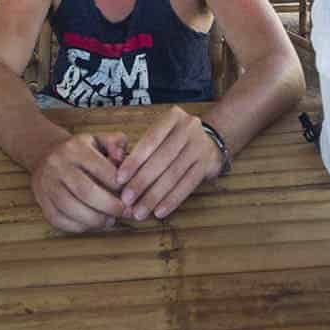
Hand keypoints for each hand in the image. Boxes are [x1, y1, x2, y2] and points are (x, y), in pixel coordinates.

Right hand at [30, 132, 128, 232]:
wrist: (45, 154)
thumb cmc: (80, 150)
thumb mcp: (98, 139)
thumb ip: (115, 143)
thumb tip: (121, 156)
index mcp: (76, 148)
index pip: (100, 168)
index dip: (118, 184)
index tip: (131, 193)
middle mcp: (58, 165)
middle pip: (85, 191)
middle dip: (109, 205)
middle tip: (124, 212)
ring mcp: (47, 184)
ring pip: (70, 207)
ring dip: (94, 219)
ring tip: (110, 221)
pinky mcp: (41, 200)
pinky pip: (58, 219)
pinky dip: (78, 226)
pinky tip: (92, 224)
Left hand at [116, 106, 222, 220]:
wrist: (210, 140)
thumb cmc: (174, 139)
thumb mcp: (161, 133)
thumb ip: (140, 148)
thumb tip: (118, 172)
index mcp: (172, 117)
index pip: (150, 140)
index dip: (134, 160)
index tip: (119, 179)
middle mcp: (189, 128)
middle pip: (162, 159)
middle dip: (142, 182)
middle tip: (127, 200)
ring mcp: (200, 146)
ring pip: (174, 174)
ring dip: (154, 196)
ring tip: (140, 211)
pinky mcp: (208, 164)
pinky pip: (187, 185)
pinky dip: (172, 200)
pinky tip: (159, 212)